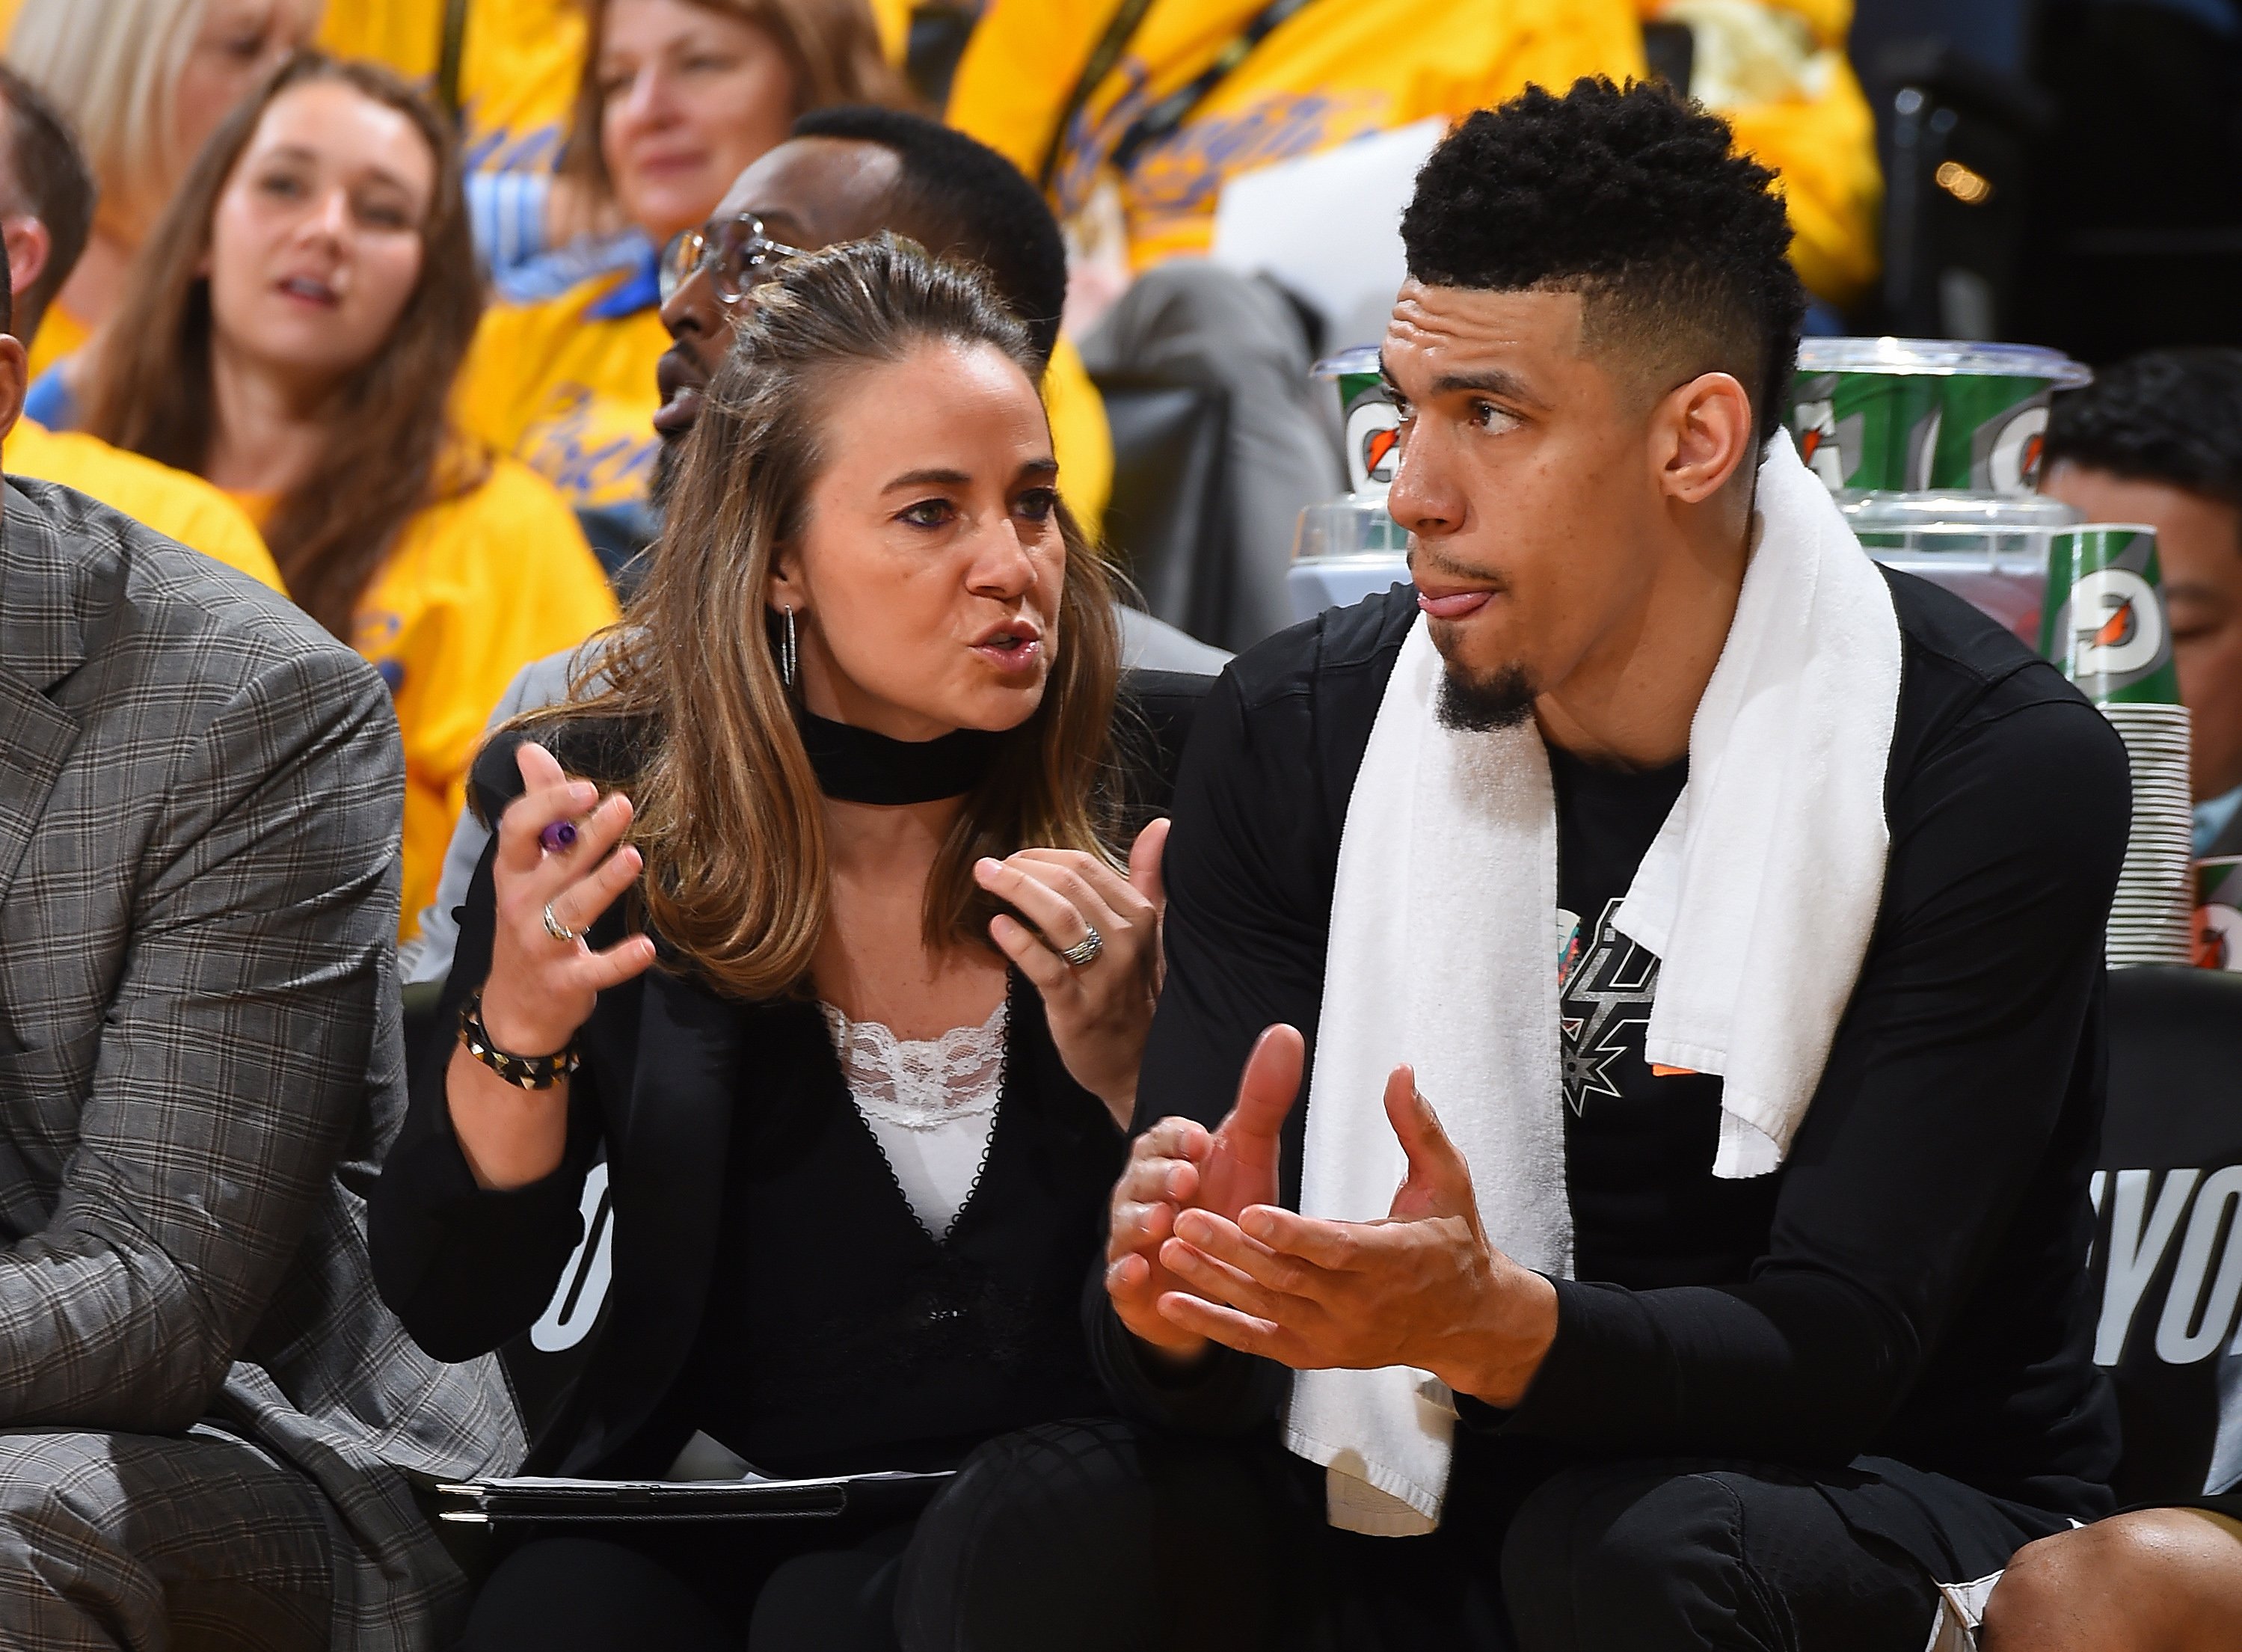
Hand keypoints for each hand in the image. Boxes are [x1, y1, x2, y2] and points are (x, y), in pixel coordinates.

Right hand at [480, 742, 658, 1055]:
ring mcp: (542, 945)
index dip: (549, 806)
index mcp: (514, 872)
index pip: (519, 831)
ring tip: (633, 858)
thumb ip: (537, 810)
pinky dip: (619, 961)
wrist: (516, 1008)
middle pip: (556, 865)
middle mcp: (523, 905)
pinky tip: (646, 946)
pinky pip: (595, 970)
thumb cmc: (528, 922)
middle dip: (588, 836)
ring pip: (573, 910)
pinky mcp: (567, 982)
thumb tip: (530, 749)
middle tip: (623, 805)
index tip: (586, 785)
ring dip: (603, 884)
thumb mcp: (524, 868)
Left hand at [974, 818, 1166, 1125]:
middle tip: (990, 866)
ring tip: (985, 877)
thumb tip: (1161, 825)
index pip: (1087, 867)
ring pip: (1059, 917)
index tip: (1016, 858)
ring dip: (1016, 889)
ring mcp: (1104, 976)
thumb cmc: (1134, 993)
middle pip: (1069, 885)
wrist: (1137, 1064)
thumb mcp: (1149, 933)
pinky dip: (1018, 942)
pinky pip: (1046, 968)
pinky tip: (996, 925)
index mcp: (1141, 916)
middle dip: (1023, 867)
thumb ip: (1150, 877)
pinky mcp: (1078, 1009)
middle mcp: (1127, 941)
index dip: (1044, 855)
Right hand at [1104, 1023, 1301, 1359]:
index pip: (1164, 1137)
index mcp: (1170, 1158)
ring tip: (1162, 1223)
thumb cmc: (1227, 1207)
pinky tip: (1135, 1272)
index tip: (1201, 1142)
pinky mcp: (1128, 1284)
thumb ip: (1263, 1100)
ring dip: (1141, 1221)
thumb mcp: (1250, 1156)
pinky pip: (1117, 1278)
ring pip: (1125, 1224)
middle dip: (1160, 1176)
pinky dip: (1123, 1274)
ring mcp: (1130, 1237)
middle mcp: (1142, 1193)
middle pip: (1140, 1176)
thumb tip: (1286, 1031)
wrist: (1209, 1281)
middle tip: (1186, 1181)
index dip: (1179, 1139)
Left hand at [1153, 1065, 1558, 1406]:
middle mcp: (1362, 1305)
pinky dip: (1213, 1324)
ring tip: (1168, 1245)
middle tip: (1183, 1215)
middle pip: (1287, 1277)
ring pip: (1265, 1306)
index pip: (1335, 1249)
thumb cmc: (1452, 1239)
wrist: (1463, 1321)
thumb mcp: (1447, 1180)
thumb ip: (1418, 1127)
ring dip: (1213, 1280)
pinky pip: (1256, 1342)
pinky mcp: (1313, 1353)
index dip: (1290, 1233)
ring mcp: (1335, 1335)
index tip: (1248, 1210)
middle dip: (1232, 1249)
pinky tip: (1170, 1301)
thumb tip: (1399, 1071)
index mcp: (1394, 1259)